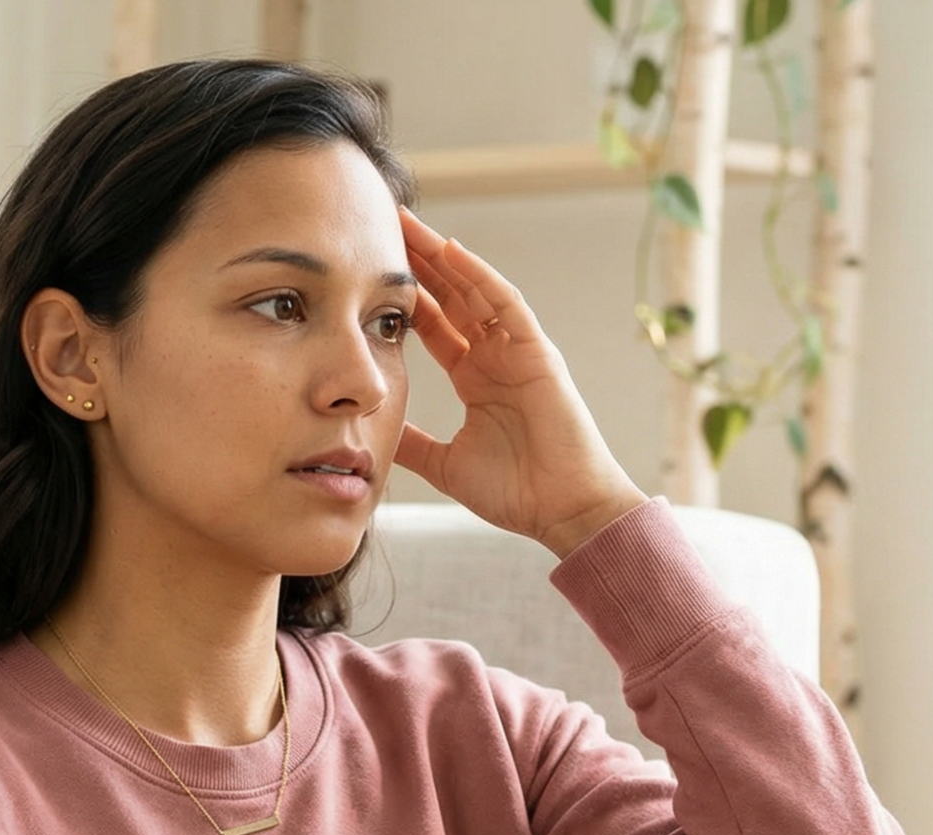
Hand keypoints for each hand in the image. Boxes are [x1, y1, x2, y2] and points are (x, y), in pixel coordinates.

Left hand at [395, 206, 650, 559]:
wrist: (562, 511)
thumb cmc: (515, 493)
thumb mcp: (445, 465)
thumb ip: (413, 443)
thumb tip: (374, 431)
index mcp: (475, 380)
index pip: (435, 325)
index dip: (406, 297)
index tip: (370, 271)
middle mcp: (495, 357)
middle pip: (452, 296)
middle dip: (419, 263)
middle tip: (383, 227)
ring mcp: (518, 351)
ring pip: (475, 290)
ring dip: (442, 257)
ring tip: (408, 225)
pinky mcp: (538, 352)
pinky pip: (506, 304)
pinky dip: (480, 277)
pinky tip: (451, 252)